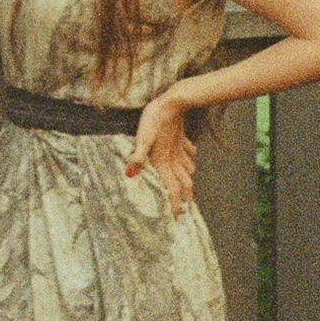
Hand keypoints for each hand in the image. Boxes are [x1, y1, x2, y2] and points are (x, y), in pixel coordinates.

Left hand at [127, 89, 195, 216]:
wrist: (173, 102)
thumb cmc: (155, 120)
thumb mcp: (142, 138)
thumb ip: (137, 156)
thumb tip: (129, 174)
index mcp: (164, 162)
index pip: (173, 189)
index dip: (175, 205)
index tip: (177, 218)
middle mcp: (175, 159)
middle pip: (185, 183)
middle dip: (185, 197)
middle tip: (185, 209)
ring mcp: (180, 149)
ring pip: (189, 170)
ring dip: (188, 180)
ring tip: (186, 189)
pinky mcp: (181, 139)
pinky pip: (189, 153)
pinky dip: (190, 160)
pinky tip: (190, 160)